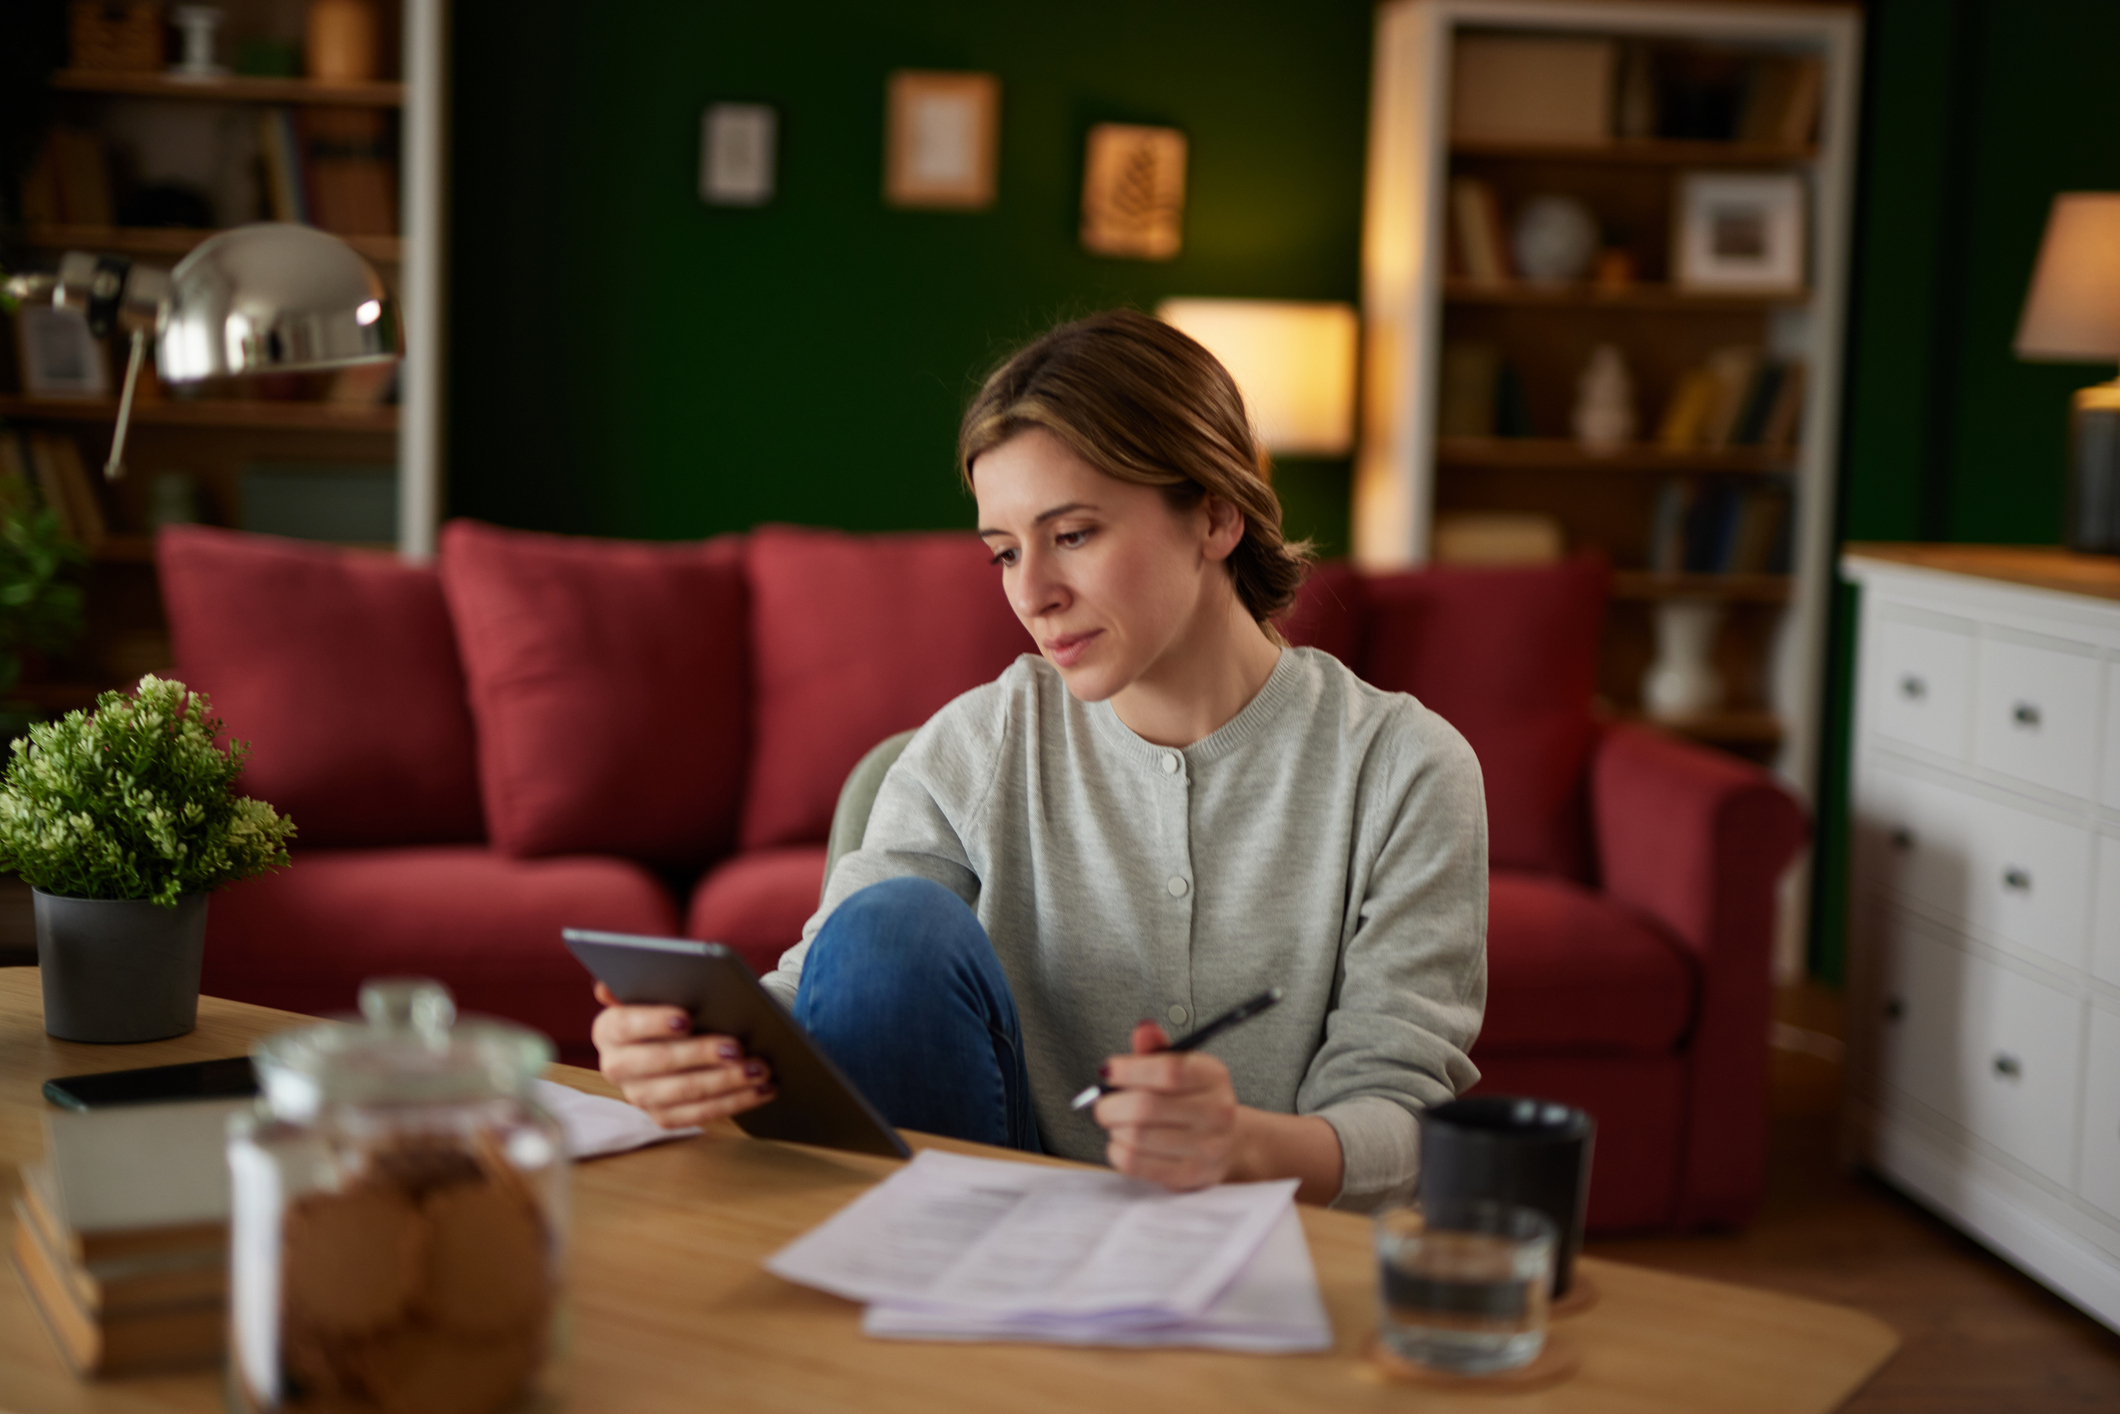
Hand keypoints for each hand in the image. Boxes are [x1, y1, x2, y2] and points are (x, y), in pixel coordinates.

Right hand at [590, 981, 774, 1128]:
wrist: (685, 1032)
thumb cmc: (675, 1002)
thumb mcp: (661, 987)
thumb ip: (643, 982)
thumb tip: (606, 987)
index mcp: (608, 1029)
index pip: (625, 1025)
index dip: (654, 1022)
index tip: (686, 1017)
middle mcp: (616, 1066)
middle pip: (658, 1062)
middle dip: (700, 1054)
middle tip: (737, 1047)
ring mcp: (640, 1096)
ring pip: (684, 1092)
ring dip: (726, 1081)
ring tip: (759, 1068)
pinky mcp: (665, 1117)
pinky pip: (701, 1114)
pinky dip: (736, 1102)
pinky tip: (763, 1089)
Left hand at [1091, 1020, 1238, 1190]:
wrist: (1225, 1143)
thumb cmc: (1194, 1101)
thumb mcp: (1181, 1067)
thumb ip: (1157, 1050)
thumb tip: (1144, 1030)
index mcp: (1213, 1076)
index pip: (1168, 1070)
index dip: (1130, 1069)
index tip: (1109, 1070)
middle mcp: (1216, 1111)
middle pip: (1146, 1107)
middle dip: (1111, 1105)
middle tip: (1103, 1103)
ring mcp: (1207, 1146)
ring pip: (1137, 1136)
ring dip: (1115, 1129)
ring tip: (1117, 1124)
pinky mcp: (1190, 1174)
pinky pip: (1136, 1164)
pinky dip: (1117, 1151)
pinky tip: (1122, 1143)